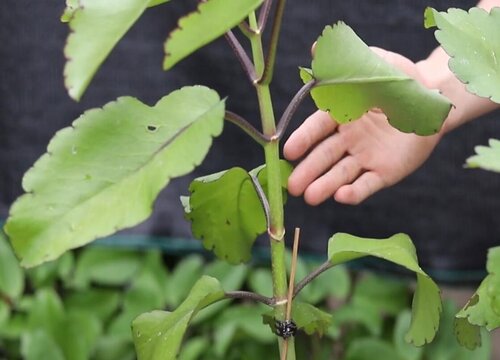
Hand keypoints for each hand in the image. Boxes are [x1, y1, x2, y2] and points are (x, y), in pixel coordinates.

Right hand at [283, 48, 441, 205]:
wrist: (433, 99)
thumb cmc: (399, 80)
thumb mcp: (375, 65)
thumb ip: (347, 63)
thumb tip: (316, 48)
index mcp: (342, 114)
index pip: (318, 128)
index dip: (303, 139)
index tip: (288, 151)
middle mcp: (348, 139)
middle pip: (324, 156)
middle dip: (308, 171)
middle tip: (291, 186)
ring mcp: (365, 157)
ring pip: (341, 173)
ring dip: (325, 185)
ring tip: (309, 197)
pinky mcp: (384, 172)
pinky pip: (367, 184)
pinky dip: (354, 191)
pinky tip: (341, 197)